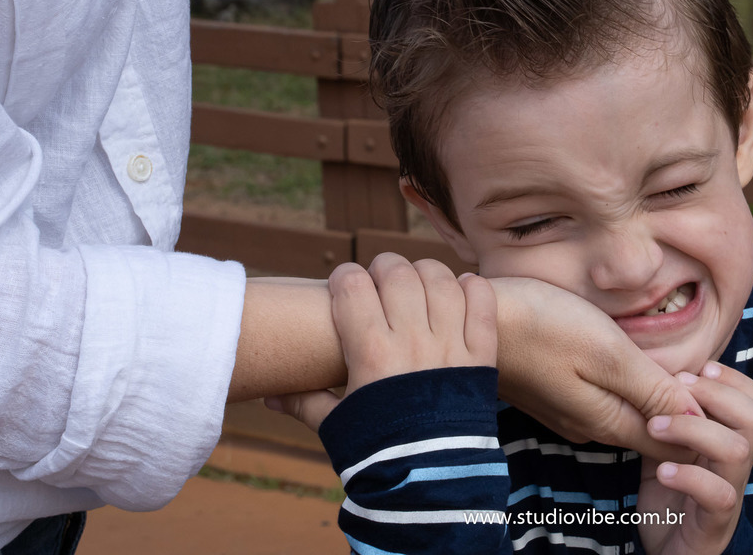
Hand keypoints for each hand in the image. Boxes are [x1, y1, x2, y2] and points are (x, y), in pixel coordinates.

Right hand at [267, 255, 496, 431]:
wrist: (433, 484)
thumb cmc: (378, 454)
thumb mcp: (337, 427)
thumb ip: (305, 404)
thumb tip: (269, 397)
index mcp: (370, 353)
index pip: (352, 286)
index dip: (344, 276)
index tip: (343, 284)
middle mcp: (412, 342)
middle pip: (398, 275)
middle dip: (384, 267)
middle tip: (380, 278)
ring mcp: (450, 346)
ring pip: (441, 282)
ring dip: (426, 272)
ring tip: (417, 280)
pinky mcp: (481, 357)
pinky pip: (483, 306)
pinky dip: (475, 289)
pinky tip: (463, 288)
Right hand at [493, 276, 701, 462]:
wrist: (472, 318)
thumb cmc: (541, 325)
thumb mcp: (607, 352)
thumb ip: (653, 388)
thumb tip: (699, 419)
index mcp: (608, 421)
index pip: (673, 440)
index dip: (702, 420)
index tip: (713, 385)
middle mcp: (589, 426)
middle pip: (652, 429)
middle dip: (682, 408)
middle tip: (701, 369)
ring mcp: (568, 412)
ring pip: (628, 412)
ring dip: (654, 393)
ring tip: (670, 359)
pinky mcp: (552, 394)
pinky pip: (604, 399)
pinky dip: (627, 384)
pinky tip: (627, 356)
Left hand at [636, 362, 752, 554]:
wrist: (670, 551)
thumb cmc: (670, 497)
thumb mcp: (667, 449)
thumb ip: (669, 416)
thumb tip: (655, 371)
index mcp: (731, 443)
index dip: (736, 380)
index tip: (700, 367)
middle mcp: (737, 466)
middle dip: (718, 394)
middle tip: (677, 388)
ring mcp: (730, 493)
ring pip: (737, 451)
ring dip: (694, 430)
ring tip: (656, 427)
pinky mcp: (715, 523)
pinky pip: (718, 495)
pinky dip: (689, 476)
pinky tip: (662, 471)